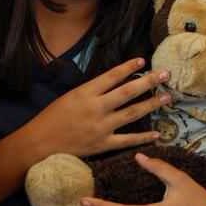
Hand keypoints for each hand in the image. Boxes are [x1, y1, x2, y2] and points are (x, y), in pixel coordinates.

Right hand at [29, 58, 169, 158]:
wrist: (39, 145)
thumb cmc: (52, 118)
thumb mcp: (70, 96)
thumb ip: (92, 90)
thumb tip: (115, 81)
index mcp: (86, 93)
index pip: (112, 76)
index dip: (128, 67)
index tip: (143, 60)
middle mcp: (96, 108)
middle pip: (128, 92)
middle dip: (148, 82)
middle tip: (165, 74)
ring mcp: (101, 127)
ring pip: (132, 113)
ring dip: (151, 105)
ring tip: (167, 97)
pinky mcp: (103, 145)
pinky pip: (127, 140)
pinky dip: (143, 137)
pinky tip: (158, 133)